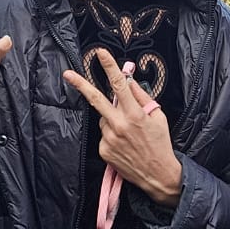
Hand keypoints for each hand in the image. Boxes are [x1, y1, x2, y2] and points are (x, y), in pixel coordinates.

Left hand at [62, 48, 182, 206]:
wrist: (158, 175)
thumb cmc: (161, 144)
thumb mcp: (158, 117)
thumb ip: (142, 98)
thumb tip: (129, 82)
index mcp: (135, 114)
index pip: (120, 85)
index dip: (110, 67)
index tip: (101, 53)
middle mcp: (119, 125)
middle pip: (96, 99)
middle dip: (81, 84)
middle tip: (68, 74)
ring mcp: (109, 138)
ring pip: (103, 118)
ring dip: (111, 118)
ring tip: (127, 132)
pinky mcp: (103, 150)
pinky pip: (103, 134)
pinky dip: (111, 134)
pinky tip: (123, 143)